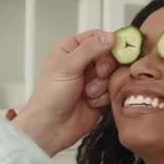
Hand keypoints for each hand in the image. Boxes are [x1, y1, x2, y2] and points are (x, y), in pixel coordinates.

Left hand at [12, 30, 117, 155]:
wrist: (51, 127)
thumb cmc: (49, 97)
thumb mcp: (67, 66)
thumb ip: (90, 49)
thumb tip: (110, 37)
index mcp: (70, 50)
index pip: (97, 37)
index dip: (107, 43)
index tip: (114, 49)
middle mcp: (82, 64)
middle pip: (109, 56)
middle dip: (105, 67)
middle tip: (98, 73)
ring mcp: (92, 80)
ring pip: (112, 75)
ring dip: (102, 85)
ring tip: (87, 93)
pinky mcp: (99, 96)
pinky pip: (112, 91)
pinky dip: (103, 98)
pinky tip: (90, 102)